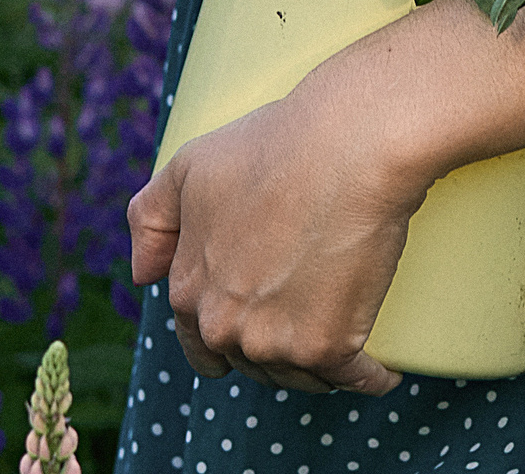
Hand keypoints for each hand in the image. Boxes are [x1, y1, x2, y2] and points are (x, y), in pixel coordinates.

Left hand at [127, 88, 420, 394]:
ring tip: (339, 328)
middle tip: (304, 309)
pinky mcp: (330, 348)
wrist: (346, 145)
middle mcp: (225, 329)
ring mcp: (277, 344)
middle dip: (273, 343)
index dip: (230, 325)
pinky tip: (381, 371)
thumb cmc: (272, 148)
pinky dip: (372, 377)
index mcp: (188, 292)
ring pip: (299, 376)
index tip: (261, 313)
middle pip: (251, 363)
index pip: (200, 343)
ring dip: (317, 362)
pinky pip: (356, 380)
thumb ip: (151, 220)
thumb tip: (143, 275)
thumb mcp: (189, 166)